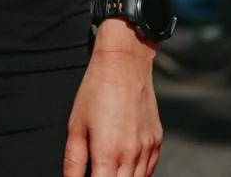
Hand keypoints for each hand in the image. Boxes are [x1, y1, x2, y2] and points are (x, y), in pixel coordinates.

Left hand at [62, 41, 161, 176]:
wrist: (124, 65)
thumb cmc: (97, 90)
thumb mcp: (75, 125)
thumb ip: (73, 160)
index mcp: (108, 153)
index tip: (88, 176)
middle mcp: (131, 155)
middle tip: (97, 169)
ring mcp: (147, 149)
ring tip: (108, 168)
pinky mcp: (157, 142)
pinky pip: (149, 169)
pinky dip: (137, 173)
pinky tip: (125, 167)